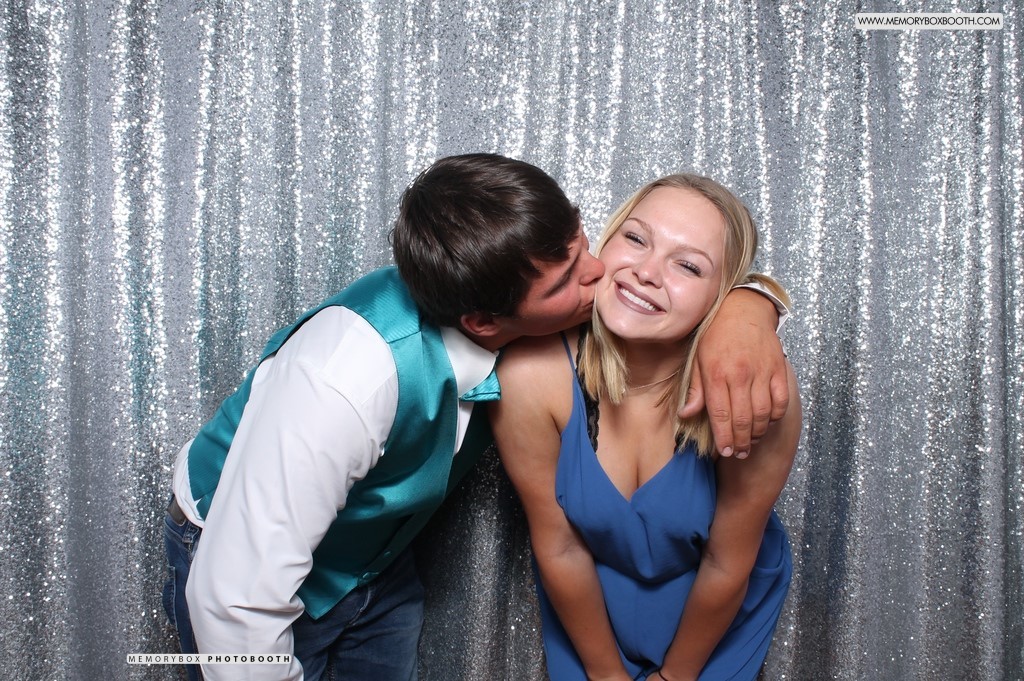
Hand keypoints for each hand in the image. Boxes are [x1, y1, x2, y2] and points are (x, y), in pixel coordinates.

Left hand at [679, 288, 788, 456]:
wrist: (742, 309)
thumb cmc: (716, 335)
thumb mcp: (697, 360)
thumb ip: (695, 389)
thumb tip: (686, 414)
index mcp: (716, 374)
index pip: (721, 415)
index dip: (724, 438)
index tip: (724, 452)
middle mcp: (740, 374)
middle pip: (743, 419)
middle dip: (740, 442)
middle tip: (738, 453)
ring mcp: (762, 372)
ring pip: (763, 414)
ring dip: (757, 433)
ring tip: (750, 442)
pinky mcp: (778, 369)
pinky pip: (780, 401)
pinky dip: (775, 416)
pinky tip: (766, 422)